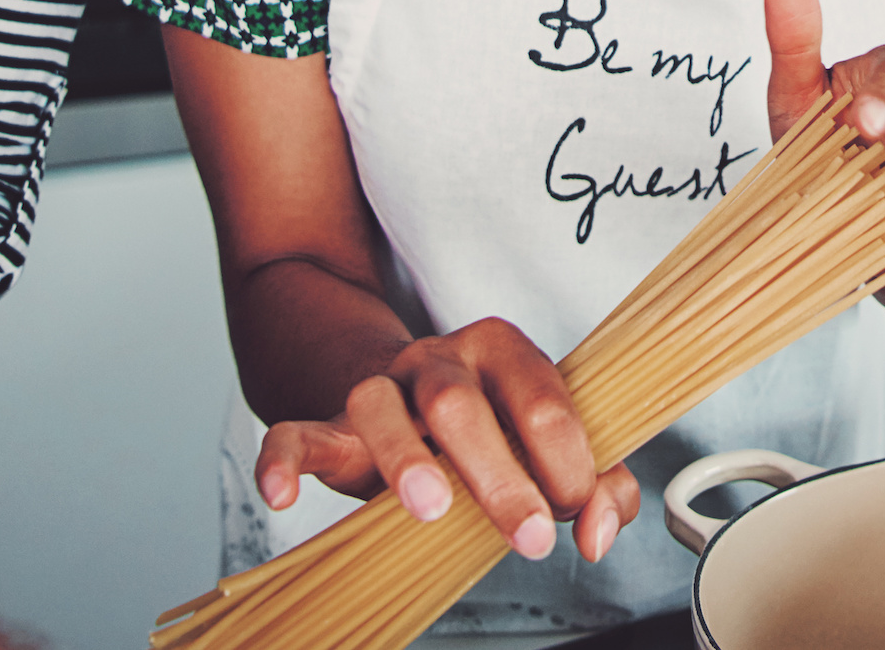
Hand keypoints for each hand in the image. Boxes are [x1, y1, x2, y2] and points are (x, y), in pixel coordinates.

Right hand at [253, 318, 639, 565]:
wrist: (401, 394)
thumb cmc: (485, 425)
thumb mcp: (539, 441)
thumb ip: (591, 481)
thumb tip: (603, 530)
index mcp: (501, 351)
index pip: (541, 395)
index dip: (567, 456)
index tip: (577, 512)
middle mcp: (439, 359)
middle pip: (460, 401)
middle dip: (499, 471)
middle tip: (529, 534)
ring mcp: (379, 386)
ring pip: (380, 404)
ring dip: (404, 457)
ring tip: (430, 509)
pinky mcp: (326, 423)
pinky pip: (295, 430)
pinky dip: (283, 458)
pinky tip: (282, 495)